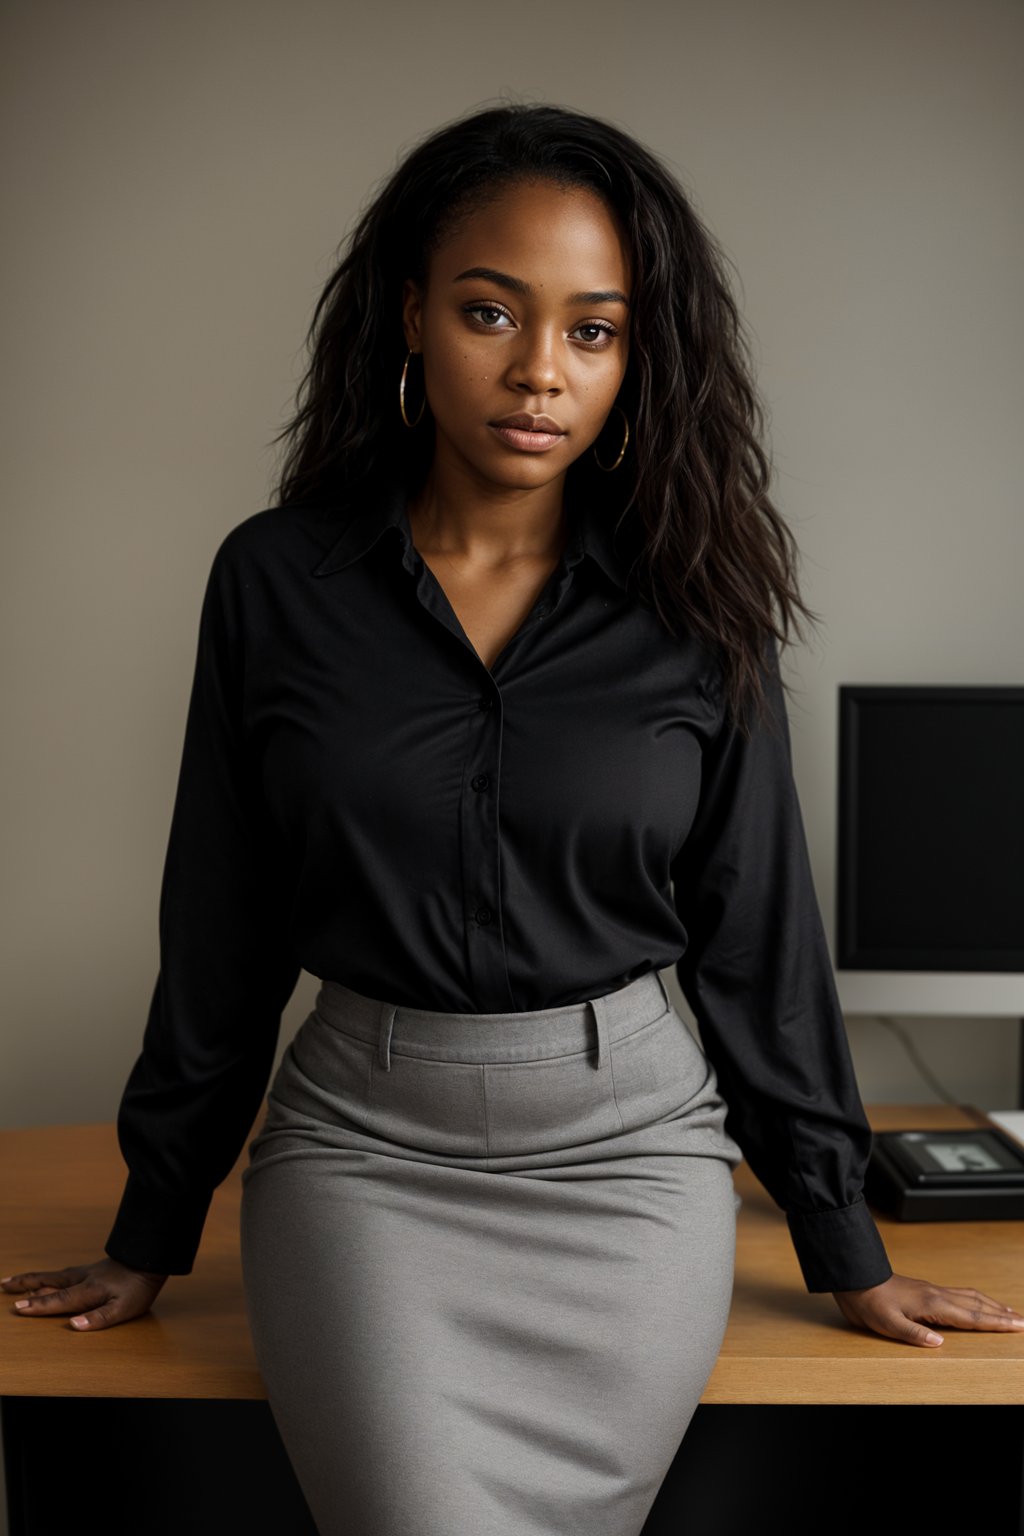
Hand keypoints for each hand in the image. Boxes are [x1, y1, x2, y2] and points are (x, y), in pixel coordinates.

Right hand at [2, 1259, 169, 1330]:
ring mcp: (86, 1272)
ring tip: (15, 1282)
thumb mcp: (125, 1308)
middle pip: (49, 1283)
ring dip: (33, 1279)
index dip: (39, 1306)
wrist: (151, 1258)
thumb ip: (99, 1318)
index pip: (59, 1301)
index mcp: (89, 1291)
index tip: (18, 1308)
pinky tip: (47, 1279)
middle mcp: (82, 1280)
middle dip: (26, 1287)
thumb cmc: (139, 1287)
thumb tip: (73, 1326)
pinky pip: (63, 1273)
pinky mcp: (92, 1269)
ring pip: (54, 1276)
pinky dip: (49, 1276)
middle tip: (4, 1286)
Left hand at [832, 1271, 1023, 1346]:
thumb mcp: (887, 1323)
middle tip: (1023, 1322)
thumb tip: (939, 1343)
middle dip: (1002, 1314)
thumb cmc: (870, 1303)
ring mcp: (932, 1290)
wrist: (856, 1278)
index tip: (1018, 1326)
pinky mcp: (926, 1289)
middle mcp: (937, 1295)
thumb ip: (913, 1333)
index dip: (996, 1323)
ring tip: (1008, 1311)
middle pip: (977, 1305)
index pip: (972, 1316)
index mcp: (932, 1305)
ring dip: (991, 1305)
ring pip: (970, 1296)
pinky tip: (976, 1301)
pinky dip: (975, 1298)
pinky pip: (958, 1293)